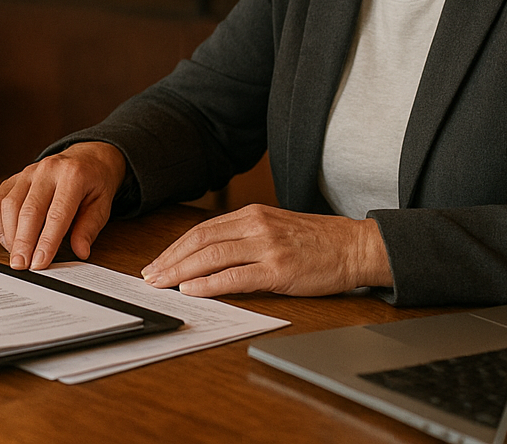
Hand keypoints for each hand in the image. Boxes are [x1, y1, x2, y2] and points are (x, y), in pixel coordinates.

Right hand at [0, 142, 125, 270]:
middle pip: (29, 210)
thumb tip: (80, 251)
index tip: (40, 262)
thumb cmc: (94, 182)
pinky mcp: (14, 177)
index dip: (46, 241)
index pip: (57, 214)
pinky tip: (7, 238)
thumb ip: (89, 228)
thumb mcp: (102, 204)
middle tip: (21, 265)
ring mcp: (28, 172)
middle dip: (23, 242)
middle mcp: (47, 170)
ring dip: (10, 234)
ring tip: (16, 255)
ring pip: (10, 204)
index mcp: (73, 175)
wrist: (87, 157)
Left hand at [140, 204, 391, 297]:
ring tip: (162, 284)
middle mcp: (256, 225)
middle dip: (170, 260)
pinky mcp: (279, 269)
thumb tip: (210, 258)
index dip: (175, 247)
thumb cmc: (318, 242)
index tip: (157, 262)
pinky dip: (209, 284)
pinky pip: (235, 277)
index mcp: (252, 214)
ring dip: (181, 271)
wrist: (356, 247)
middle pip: (200, 241)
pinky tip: (192, 291)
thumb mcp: (276, 228)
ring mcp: (267, 246)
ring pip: (212, 256)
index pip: (202, 230)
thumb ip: (246, 237)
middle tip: (149, 276)